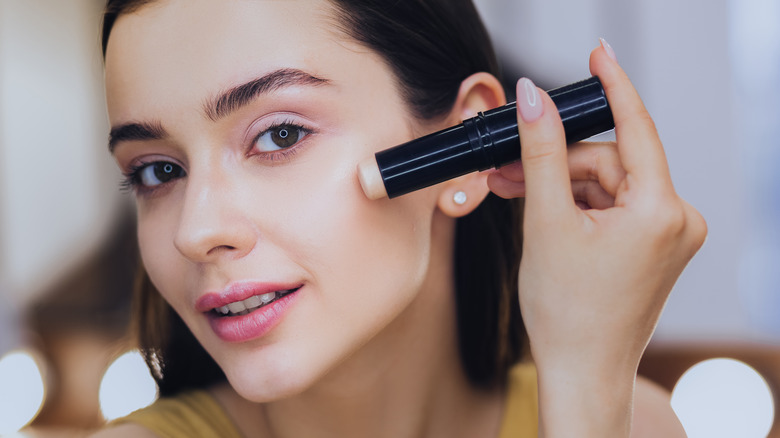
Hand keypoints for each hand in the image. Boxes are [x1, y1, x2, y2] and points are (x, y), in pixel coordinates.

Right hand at [487, 44, 705, 436]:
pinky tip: (544, 214)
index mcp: (661, 211)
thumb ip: (541, 152)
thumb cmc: (567, 311)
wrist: (580, 369)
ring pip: (606, 183)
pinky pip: (612, 204)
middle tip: (507, 171)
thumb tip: (534, 97)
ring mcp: (668, 235)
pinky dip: (576, 204)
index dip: (613, 85)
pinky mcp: (655, 245)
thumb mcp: (546, 221)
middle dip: (556, 163)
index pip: (636, 128)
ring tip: (516, 197)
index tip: (598, 52)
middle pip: (608, 161)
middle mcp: (677, 220)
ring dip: (560, 186)